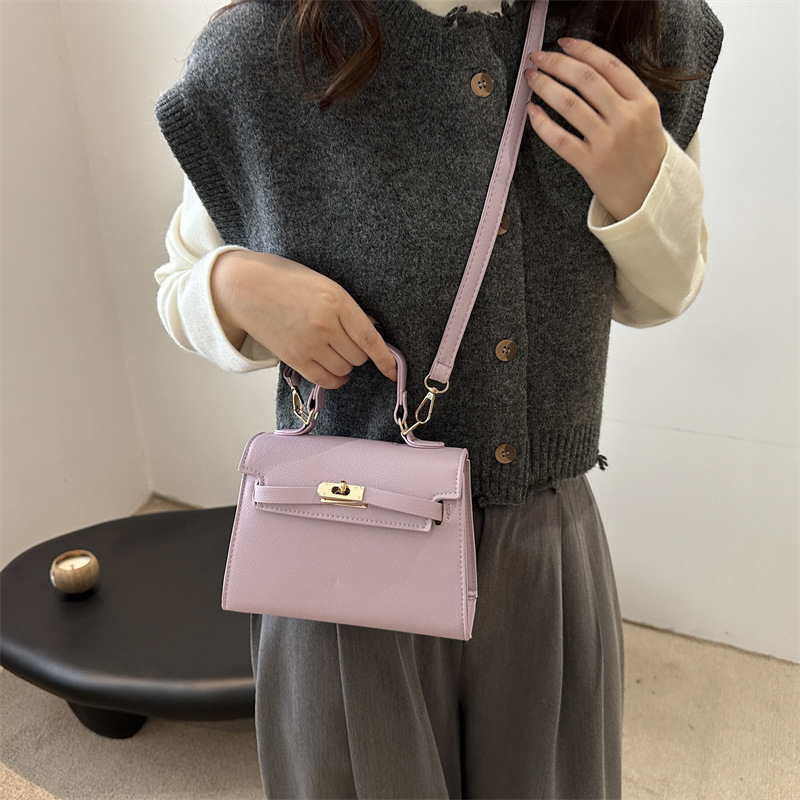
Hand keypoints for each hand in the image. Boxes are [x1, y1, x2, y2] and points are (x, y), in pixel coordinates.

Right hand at [211, 250, 397, 389]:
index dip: (386, 359)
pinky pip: (325, 380)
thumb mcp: (324, 285)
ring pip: (344, 370)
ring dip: (346, 365)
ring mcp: (309, 344)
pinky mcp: (294, 359)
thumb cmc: (285, 281)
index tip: (394, 370)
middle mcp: (325, 325)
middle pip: (359, 357)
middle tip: (347, 341)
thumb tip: (373, 331)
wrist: (245, 288)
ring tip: (336, 352)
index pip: (370, 339)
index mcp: (337, 301)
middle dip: (359, 353)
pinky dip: (335, 379)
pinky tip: (335, 372)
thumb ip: (349, 308)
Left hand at [526, 37, 666, 221]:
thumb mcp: (646, 118)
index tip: (563, 43)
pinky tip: (531, 111)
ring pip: (569, 104)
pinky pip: (559, 139)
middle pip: (584, 79)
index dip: (582, 50)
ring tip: (531, 79)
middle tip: (537, 58)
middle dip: (555, 63)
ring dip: (544, 86)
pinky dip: (541, 122)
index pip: (608, 65)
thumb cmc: (644, 155)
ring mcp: (608, 142)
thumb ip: (624, 93)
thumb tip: (586, 67)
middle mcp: (626, 119)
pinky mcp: (591, 165)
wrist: (651, 197)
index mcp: (643, 102)